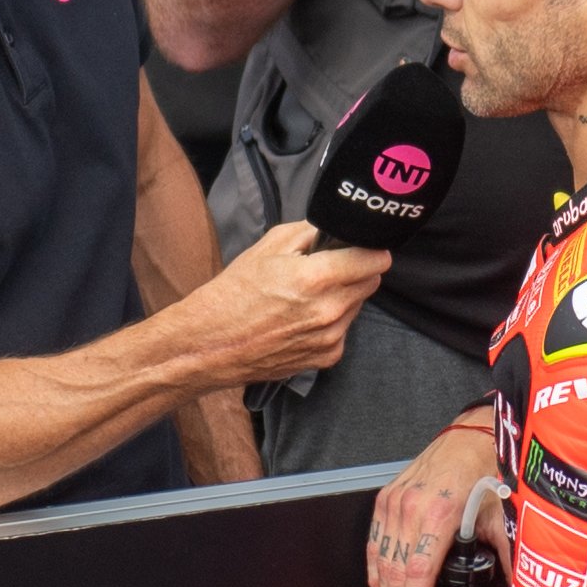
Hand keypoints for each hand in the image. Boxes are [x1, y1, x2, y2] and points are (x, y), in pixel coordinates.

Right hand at [188, 220, 387, 379]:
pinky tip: (303, 319)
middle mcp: (328, 310)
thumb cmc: (233, 296)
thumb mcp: (268, 247)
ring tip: (307, 297)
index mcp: (316, 278)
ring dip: (343, 297)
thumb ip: (309, 233)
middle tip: (327, 270)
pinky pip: (344, 330)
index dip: (370, 250)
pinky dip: (331, 322)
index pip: (375, 260)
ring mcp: (329, 337)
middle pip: (371, 282)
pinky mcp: (326, 357)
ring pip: (357, 306)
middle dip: (355, 271)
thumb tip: (335, 229)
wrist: (211, 344)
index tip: (362, 248)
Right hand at [368, 419, 502, 586]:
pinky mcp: (386, 499)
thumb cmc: (485, 465)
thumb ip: (508, 553)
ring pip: (380, 561)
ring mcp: (394, 503)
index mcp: (438, 513)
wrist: (472, 433)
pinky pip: (374, 542)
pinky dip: (376, 569)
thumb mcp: (503, 512)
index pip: (419, 571)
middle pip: (395, 573)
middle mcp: (410, 508)